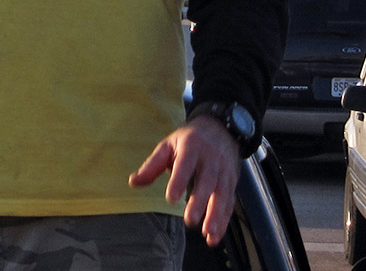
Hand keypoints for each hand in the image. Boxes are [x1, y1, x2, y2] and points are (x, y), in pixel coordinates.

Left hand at [129, 115, 239, 246]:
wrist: (220, 128)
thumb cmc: (189, 139)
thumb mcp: (169, 145)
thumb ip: (152, 165)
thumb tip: (133, 182)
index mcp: (191, 146)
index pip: (185, 164)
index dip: (179, 181)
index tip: (171, 198)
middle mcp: (210, 158)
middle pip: (206, 181)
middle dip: (199, 202)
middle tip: (190, 220)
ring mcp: (223, 170)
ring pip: (222, 193)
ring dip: (216, 215)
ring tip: (207, 233)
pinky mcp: (232, 182)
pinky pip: (229, 202)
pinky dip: (224, 220)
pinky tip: (214, 236)